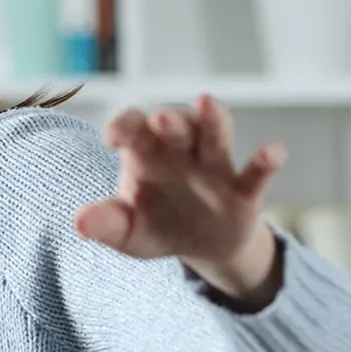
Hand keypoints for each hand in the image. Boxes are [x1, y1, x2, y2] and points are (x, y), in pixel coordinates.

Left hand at [74, 95, 286, 301]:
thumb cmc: (157, 226)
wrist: (201, 248)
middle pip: (176, 124)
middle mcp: (181, 151)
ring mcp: (214, 167)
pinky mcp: (244, 191)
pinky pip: (256, 173)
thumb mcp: (127, 231)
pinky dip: (265, 161)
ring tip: (208, 103)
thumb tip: (78, 223)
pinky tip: (272, 152)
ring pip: (216, 134)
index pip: (132, 127)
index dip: (123, 125)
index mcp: (146, 153)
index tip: (112, 138)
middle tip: (161, 120)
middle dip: (169, 120)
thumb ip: (106, 223)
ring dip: (213, 119)